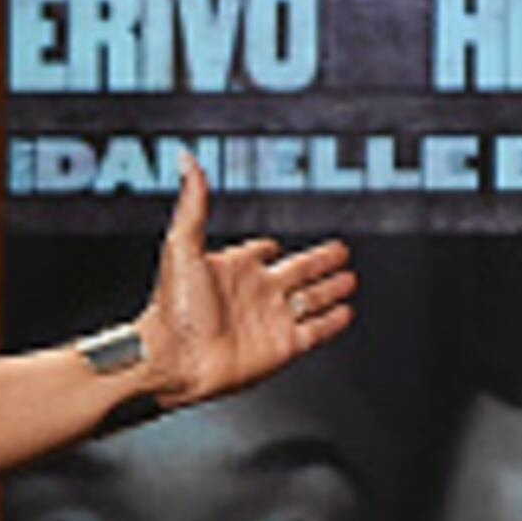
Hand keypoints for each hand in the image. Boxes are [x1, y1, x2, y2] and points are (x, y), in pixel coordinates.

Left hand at [131, 161, 355, 408]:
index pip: (261, 252)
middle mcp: (256, 292)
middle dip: (322, 262)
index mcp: (235, 268)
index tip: (278, 243)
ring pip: (313, 299)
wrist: (173, 360)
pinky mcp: (284, 347)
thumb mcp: (182, 245)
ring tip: (350, 280)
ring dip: (332, 289)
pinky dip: (333, 322)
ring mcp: (272, 320)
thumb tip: (188, 161)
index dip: (269, 248)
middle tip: (341, 253)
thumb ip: (194, 203)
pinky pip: (316, 331)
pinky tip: (346, 313)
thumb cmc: (170, 309)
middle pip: (300, 271)